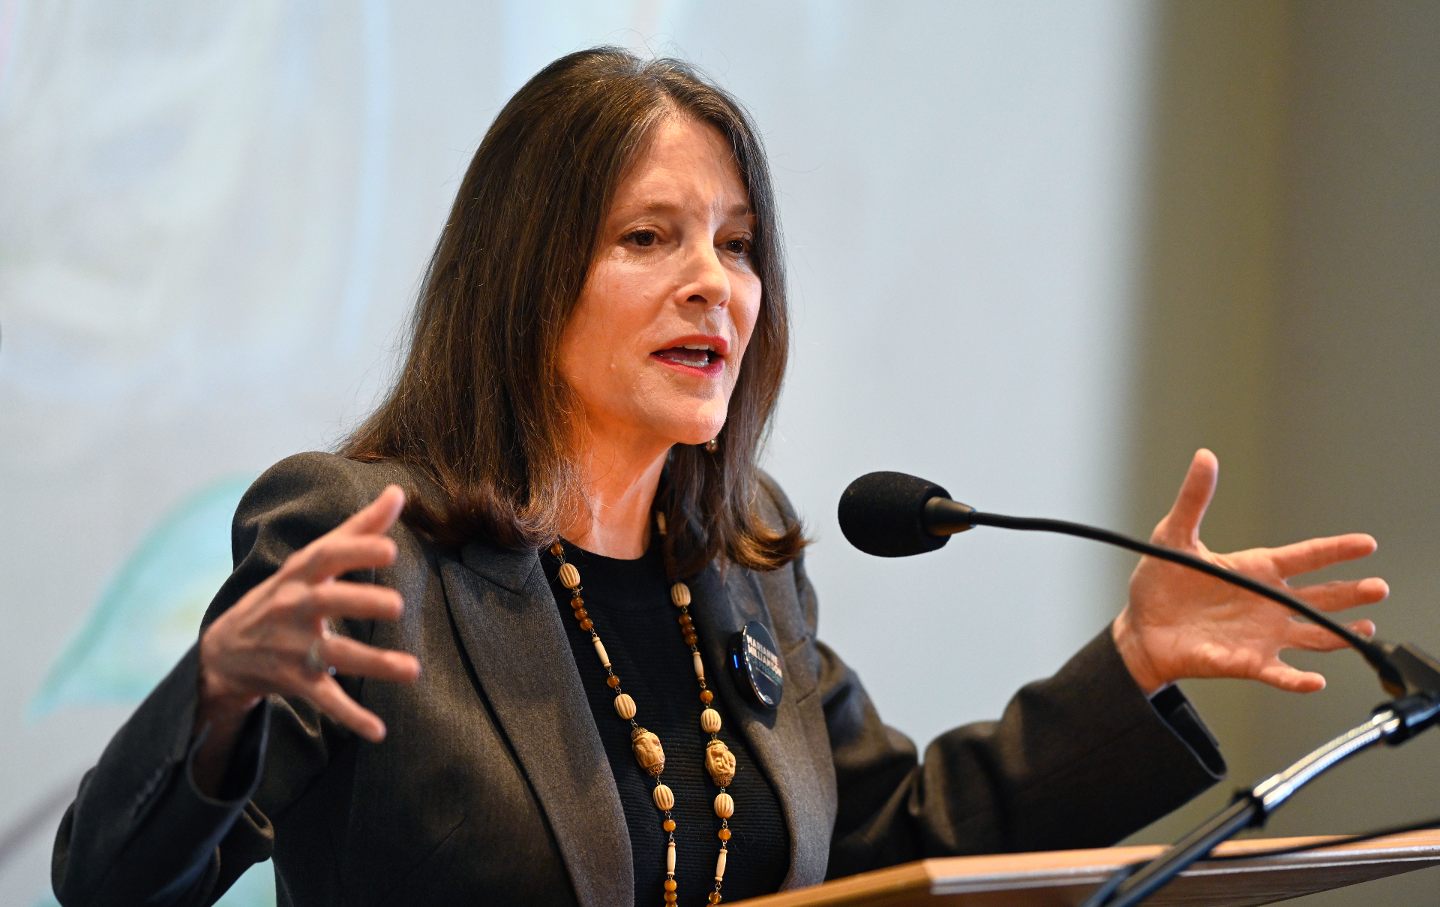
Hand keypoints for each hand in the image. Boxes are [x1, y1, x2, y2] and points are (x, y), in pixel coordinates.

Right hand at [198, 485, 420, 744]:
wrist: (224, 649)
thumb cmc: (286, 593)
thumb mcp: (312, 560)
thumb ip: (358, 528)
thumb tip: (398, 492)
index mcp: (301, 575)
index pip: (326, 556)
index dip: (356, 550)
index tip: (389, 547)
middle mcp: (294, 609)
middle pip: (326, 603)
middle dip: (359, 602)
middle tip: (398, 605)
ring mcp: (294, 648)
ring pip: (335, 656)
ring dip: (373, 664)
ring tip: (412, 671)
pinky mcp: (297, 682)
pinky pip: (326, 701)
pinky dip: (350, 717)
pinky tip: (378, 730)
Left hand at [1112, 450, 1387, 694]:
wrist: (1140, 629)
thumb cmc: (1159, 584)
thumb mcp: (1174, 536)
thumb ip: (1193, 500)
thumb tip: (1204, 458)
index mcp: (1256, 570)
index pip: (1306, 557)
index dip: (1336, 550)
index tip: (1366, 544)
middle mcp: (1267, 603)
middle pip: (1320, 597)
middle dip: (1350, 592)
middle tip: (1378, 588)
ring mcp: (1261, 634)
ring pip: (1313, 635)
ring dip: (1339, 633)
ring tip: (1365, 627)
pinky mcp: (1247, 663)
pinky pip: (1279, 673)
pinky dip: (1297, 679)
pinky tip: (1315, 680)